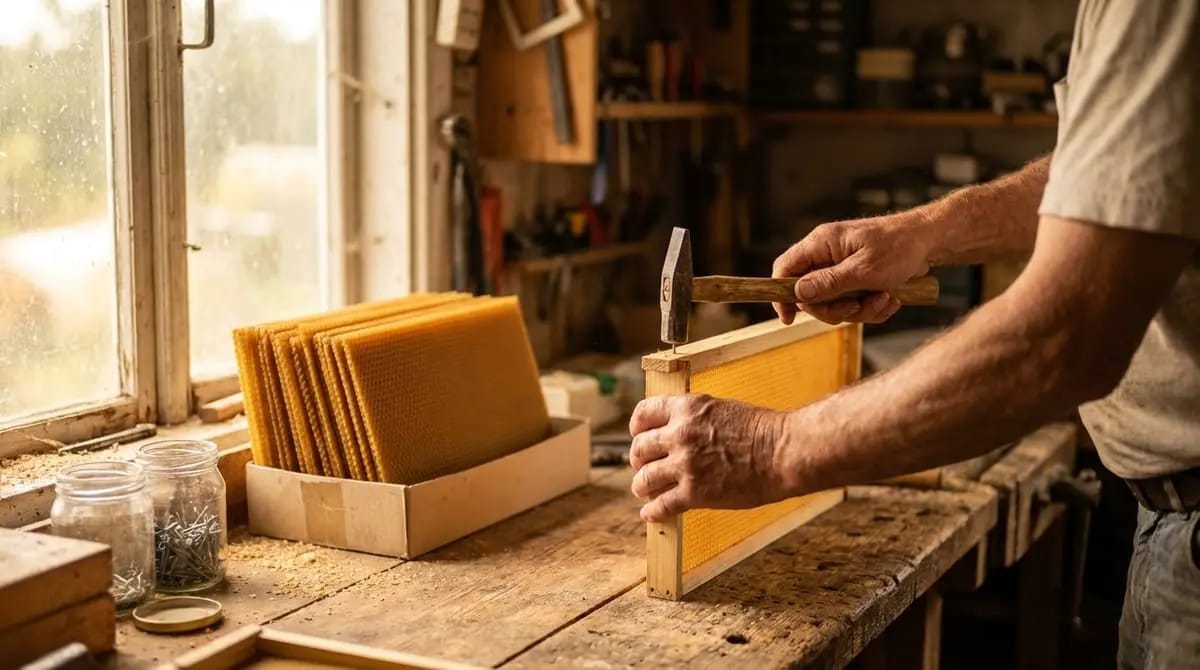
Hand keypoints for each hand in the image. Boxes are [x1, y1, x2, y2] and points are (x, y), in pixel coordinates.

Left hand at [628, 394, 788, 521]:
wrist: (783, 452)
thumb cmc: (762, 431)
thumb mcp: (722, 409)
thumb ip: (696, 418)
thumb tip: (681, 429)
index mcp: (687, 408)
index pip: (644, 413)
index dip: (637, 427)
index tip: (638, 435)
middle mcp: (679, 434)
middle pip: (640, 448)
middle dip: (638, 460)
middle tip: (641, 467)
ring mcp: (684, 465)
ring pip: (644, 478)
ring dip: (642, 486)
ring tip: (644, 491)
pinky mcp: (694, 493)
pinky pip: (661, 505)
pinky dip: (653, 512)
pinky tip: (652, 514)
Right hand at [772, 213, 932, 324]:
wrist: (930, 241)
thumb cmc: (900, 247)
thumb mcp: (864, 269)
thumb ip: (829, 282)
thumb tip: (798, 293)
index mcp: (822, 243)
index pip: (785, 268)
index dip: (781, 295)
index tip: (787, 318)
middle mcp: (826, 255)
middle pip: (810, 295)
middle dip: (835, 308)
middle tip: (857, 307)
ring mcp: (841, 268)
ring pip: (834, 304)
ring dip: (860, 310)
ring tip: (884, 299)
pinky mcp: (856, 280)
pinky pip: (853, 304)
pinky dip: (871, 308)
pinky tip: (890, 299)